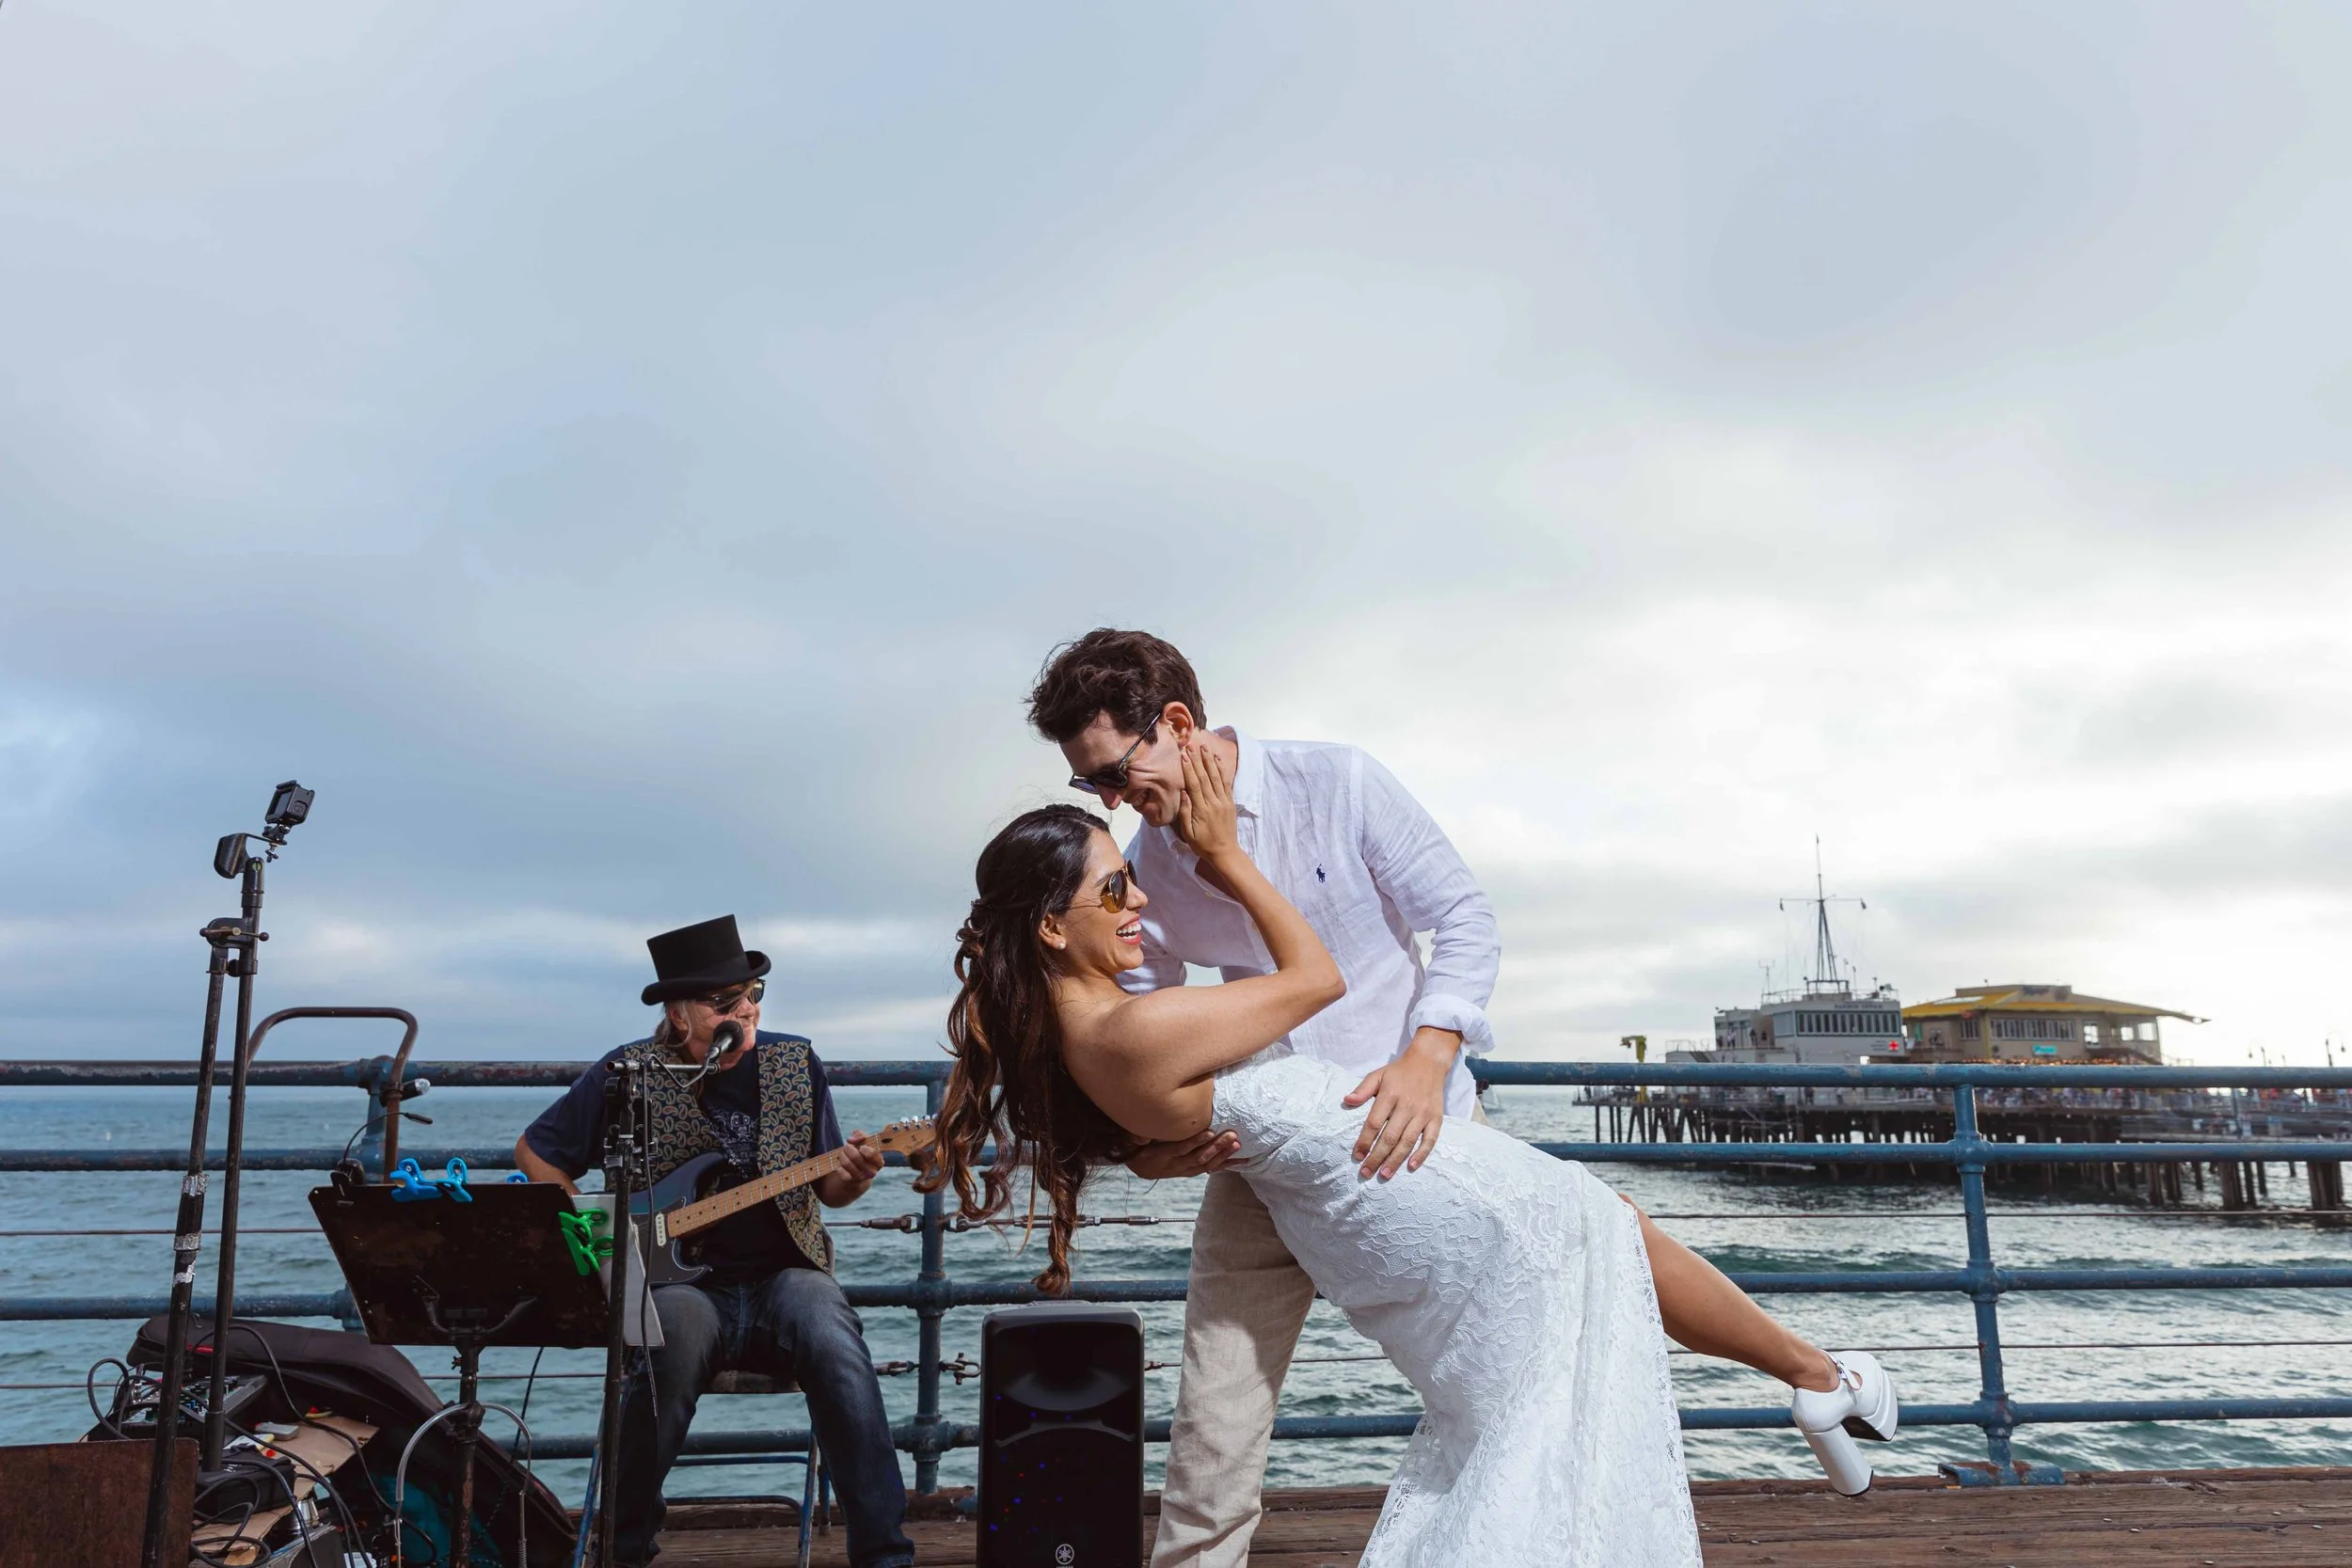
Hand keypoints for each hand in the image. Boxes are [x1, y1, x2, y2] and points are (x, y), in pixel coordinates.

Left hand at [818, 1131, 885, 1204]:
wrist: (855, 1174)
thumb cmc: (861, 1154)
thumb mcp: (863, 1142)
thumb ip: (860, 1135)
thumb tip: (852, 1139)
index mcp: (879, 1161)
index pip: (873, 1154)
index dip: (865, 1149)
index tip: (861, 1147)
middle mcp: (872, 1172)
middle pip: (856, 1157)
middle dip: (848, 1148)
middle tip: (846, 1147)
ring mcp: (861, 1178)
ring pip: (847, 1163)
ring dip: (842, 1155)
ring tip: (842, 1154)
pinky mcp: (851, 1183)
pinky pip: (842, 1173)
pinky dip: (839, 1167)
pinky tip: (841, 1166)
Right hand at [1123, 1129, 1244, 1179]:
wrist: (1138, 1166)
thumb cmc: (1136, 1146)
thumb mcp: (1130, 1140)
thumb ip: (1136, 1137)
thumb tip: (1142, 1136)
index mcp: (1161, 1156)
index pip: (1180, 1149)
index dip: (1195, 1142)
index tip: (1210, 1132)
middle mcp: (1174, 1166)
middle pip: (1197, 1157)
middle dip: (1215, 1147)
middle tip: (1231, 1136)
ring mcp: (1184, 1170)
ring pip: (1205, 1165)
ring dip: (1222, 1156)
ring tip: (1237, 1145)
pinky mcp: (1191, 1171)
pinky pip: (1210, 1169)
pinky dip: (1225, 1165)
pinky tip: (1241, 1161)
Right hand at [1171, 737, 1239, 860]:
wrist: (1225, 852)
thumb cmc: (1203, 844)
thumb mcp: (1188, 832)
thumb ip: (1185, 812)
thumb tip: (1184, 792)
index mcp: (1202, 810)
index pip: (1194, 785)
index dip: (1189, 769)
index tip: (1184, 756)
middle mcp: (1214, 803)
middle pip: (1205, 777)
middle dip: (1198, 760)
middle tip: (1192, 746)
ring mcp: (1224, 801)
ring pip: (1216, 777)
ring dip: (1210, 761)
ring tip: (1205, 748)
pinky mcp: (1230, 802)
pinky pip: (1226, 782)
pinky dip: (1221, 770)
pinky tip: (1217, 760)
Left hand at [1341, 1027, 1460, 1179]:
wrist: (1429, 1062)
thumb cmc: (1399, 1072)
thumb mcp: (1377, 1075)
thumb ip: (1362, 1089)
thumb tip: (1346, 1101)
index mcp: (1390, 1095)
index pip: (1374, 1123)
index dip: (1365, 1141)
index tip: (1357, 1156)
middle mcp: (1407, 1106)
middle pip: (1390, 1137)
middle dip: (1377, 1157)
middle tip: (1366, 1173)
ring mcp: (1423, 1113)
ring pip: (1408, 1141)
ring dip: (1396, 1160)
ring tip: (1384, 1174)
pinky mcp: (1436, 1118)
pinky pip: (1430, 1140)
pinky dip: (1422, 1154)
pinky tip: (1411, 1166)